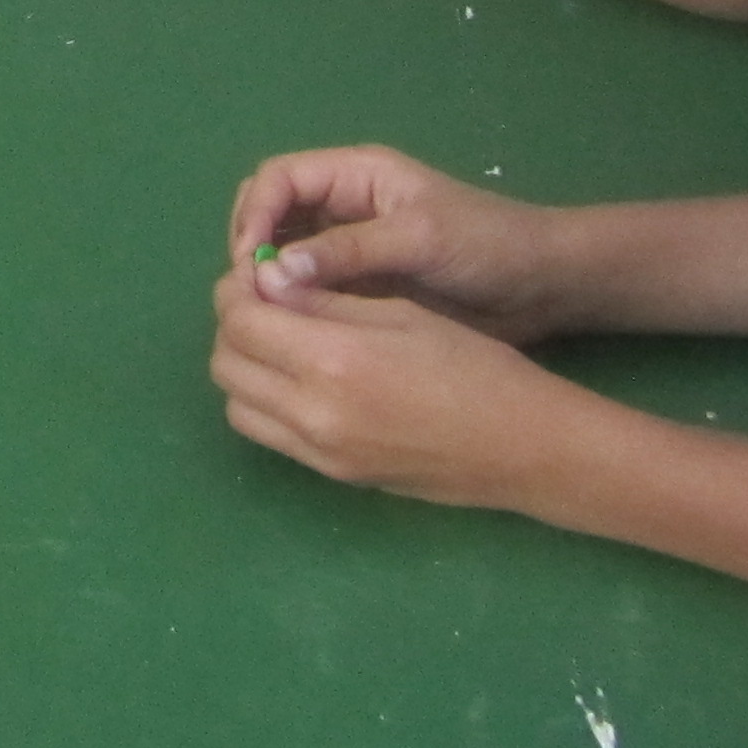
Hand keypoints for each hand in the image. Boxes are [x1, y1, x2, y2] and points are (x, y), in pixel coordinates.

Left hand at [206, 275, 582, 508]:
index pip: (241, 320)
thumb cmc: (472, 365)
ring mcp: (319, 452)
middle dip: (233, 325)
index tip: (253, 272)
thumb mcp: (398, 313)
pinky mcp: (332, 475)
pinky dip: (266, 403)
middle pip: (225, 364)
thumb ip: (324, 301)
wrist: (522, 446)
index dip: (236, 289)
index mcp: (331, 360)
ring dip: (244, 367)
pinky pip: (270, 435)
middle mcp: (312, 413)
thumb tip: (266, 280)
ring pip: (237, 405)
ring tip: (280, 342)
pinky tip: (302, 379)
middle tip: (263, 303)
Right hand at [222, 143, 571, 340]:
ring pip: (284, 253)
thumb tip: (274, 274)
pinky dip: (293, 304)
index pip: (278, 179)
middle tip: (249, 294)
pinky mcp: (361, 284)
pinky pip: (310, 288)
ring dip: (268, 279)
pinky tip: (291, 331)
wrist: (541, 286)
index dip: (254, 216)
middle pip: (271, 213)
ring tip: (264, 316)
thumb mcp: (419, 239)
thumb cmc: (486, 245)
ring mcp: (350, 246)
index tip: (250, 265)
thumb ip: (348, 252)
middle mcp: (344, 205)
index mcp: (356, 175)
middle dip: (252, 246)